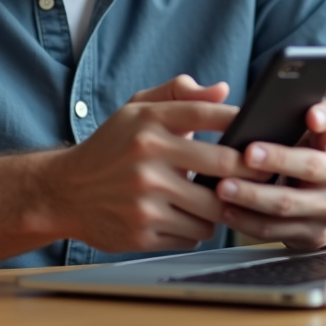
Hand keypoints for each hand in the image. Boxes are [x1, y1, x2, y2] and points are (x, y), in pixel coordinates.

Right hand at [44, 77, 266, 253]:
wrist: (65, 192)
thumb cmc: (110, 148)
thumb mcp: (136, 110)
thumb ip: (178, 94)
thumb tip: (223, 90)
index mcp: (148, 122)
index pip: (207, 113)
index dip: (241, 121)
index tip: (261, 129)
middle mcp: (147, 157)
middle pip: (224, 166)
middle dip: (250, 171)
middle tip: (260, 174)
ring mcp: (145, 198)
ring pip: (213, 209)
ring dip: (220, 207)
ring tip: (216, 200)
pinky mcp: (143, 232)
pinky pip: (192, 235)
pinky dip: (195, 229)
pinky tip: (185, 218)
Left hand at [214, 98, 325, 248]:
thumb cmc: (313, 153)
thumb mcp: (317, 130)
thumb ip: (304, 111)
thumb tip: (294, 110)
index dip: (325, 118)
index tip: (310, 117)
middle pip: (309, 167)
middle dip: (277, 161)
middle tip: (246, 155)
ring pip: (287, 205)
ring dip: (252, 197)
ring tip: (223, 187)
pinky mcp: (313, 234)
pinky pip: (275, 230)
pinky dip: (247, 221)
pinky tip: (226, 210)